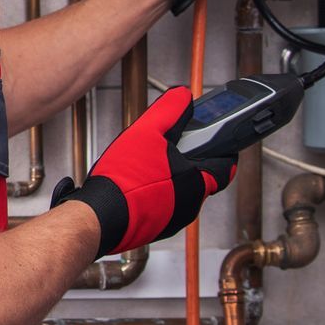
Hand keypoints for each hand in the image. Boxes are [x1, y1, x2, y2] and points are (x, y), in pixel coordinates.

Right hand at [49, 88, 234, 256]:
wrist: (98, 216)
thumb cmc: (124, 181)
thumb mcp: (147, 132)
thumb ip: (169, 110)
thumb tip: (182, 96)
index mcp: (197, 182)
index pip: (225, 165)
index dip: (220, 148)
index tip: (211, 139)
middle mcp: (190, 205)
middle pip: (200, 177)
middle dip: (187, 161)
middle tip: (166, 148)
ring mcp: (172, 220)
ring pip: (179, 193)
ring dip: (168, 178)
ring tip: (145, 165)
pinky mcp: (154, 228)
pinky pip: (161, 207)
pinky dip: (153, 194)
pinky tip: (134, 184)